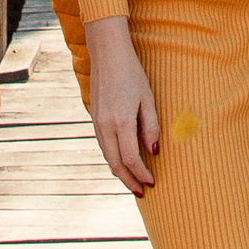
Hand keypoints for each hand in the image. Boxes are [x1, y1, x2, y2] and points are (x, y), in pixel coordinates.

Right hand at [86, 18, 160, 192]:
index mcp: (121, 122)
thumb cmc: (132, 74)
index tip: (152, 183)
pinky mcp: (94, 119)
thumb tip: (154, 151)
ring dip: (120, 172)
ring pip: (107, 157)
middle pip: (116, 164)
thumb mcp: (147, 99)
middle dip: (129, 181)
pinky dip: (112, 159)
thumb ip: (151, 127)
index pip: (131, 159)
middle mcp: (105, 126)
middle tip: (141, 192)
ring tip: (133, 182)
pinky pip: (103, 146)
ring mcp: (97, 123)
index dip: (141, 174)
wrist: (107, 55)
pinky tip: (122, 162)